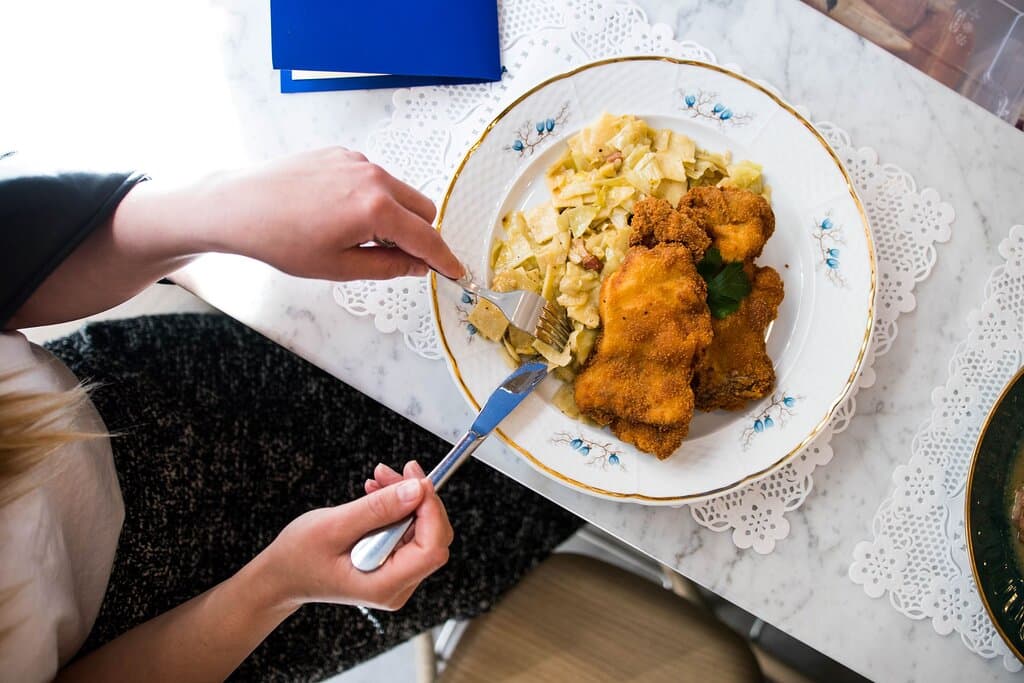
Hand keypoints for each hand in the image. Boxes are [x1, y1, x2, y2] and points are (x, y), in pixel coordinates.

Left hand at [126, 147, 463, 281]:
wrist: (238, 207)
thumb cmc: (281, 240)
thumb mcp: (339, 268)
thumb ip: (388, 267)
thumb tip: (418, 265)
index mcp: (376, 209)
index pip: (426, 237)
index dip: (444, 259)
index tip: (456, 272)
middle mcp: (373, 177)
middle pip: (423, 209)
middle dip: (420, 235)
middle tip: (395, 259)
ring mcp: (357, 161)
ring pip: (400, 192)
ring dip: (395, 217)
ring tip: (357, 237)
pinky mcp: (341, 154)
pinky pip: (374, 179)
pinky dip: (372, 199)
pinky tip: (339, 215)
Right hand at [256, 461, 452, 610]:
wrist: (281, 575)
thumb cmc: (298, 558)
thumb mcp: (334, 527)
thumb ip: (377, 509)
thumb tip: (416, 490)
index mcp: (385, 585)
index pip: (432, 549)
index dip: (432, 512)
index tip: (418, 482)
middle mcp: (396, 585)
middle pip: (432, 536)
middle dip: (418, 498)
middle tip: (397, 470)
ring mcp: (395, 575)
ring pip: (421, 529)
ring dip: (405, 498)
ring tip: (380, 477)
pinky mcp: (391, 562)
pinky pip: (406, 530)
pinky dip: (395, 507)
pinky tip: (377, 492)